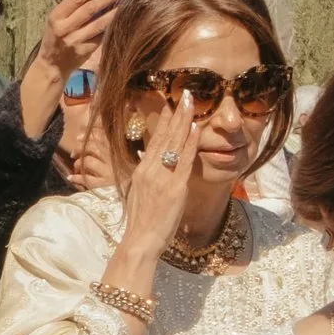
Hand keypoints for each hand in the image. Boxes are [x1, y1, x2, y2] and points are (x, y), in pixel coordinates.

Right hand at [18, 0, 119, 136]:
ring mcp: (76, 40)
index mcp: (56, 16)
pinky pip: (102, 35)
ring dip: (114, 11)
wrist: (52, 65)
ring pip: (99, 23)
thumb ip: (69, 1)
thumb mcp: (57, 18)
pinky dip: (111, 25)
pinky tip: (121, 18)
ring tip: (125, 1)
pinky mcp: (86, 50)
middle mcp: (65, 28)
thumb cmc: (55, 37)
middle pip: (89, 9)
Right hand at [110, 90, 199, 274]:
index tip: (171, 105)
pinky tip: (196, 128)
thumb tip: (146, 161)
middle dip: (175, 113)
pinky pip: (184, 160)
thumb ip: (144, 177)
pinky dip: (190, 143)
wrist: (140, 241)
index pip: (154, 140)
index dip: (164, 121)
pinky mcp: (174, 187)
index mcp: (141, 171)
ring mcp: (162, 177)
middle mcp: (149, 170)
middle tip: (184, 93)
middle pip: (164, 136)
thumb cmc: (141, 223)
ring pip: (174, 143)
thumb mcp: (138, 194)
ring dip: (184, 120)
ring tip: (191, 102)